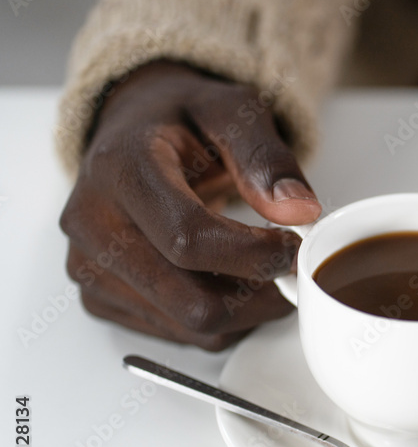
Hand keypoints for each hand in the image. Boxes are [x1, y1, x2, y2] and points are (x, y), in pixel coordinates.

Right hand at [60, 60, 321, 349]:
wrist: (133, 133)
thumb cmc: (181, 121)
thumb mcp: (231, 111)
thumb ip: (266, 158)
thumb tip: (299, 210)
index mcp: (120, 170)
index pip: (189, 240)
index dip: (255, 254)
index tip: (295, 246)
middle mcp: (92, 225)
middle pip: (191, 300)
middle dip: (259, 295)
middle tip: (291, 269)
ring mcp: (90, 268)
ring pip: (191, 327)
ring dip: (247, 311)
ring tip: (265, 268)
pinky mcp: (100, 299)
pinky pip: (180, 335)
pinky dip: (223, 320)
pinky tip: (232, 281)